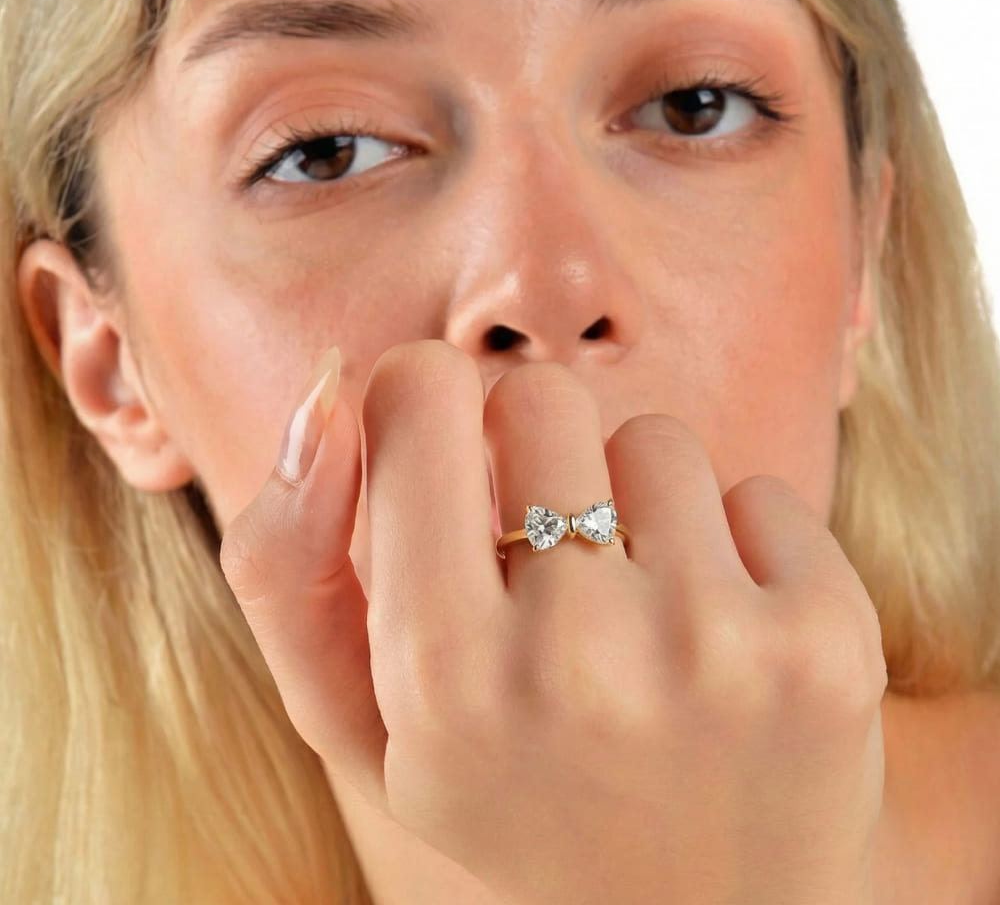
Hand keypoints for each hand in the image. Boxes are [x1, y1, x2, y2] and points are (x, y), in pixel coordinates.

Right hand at [220, 340, 886, 904]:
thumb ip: (290, 561)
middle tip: (547, 563)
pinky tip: (724, 643)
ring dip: (635, 509)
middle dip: (533, 457)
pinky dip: (736, 547)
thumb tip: (326, 390)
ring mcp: (716, 649)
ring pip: (653, 440)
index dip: (423, 403)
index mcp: (441, 674)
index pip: (418, 392)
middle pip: (539, 396)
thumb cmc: (512, 794)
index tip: (445, 451)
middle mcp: (579, 656)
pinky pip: (760, 493)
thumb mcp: (362, 720)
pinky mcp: (827, 645)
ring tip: (636, 620)